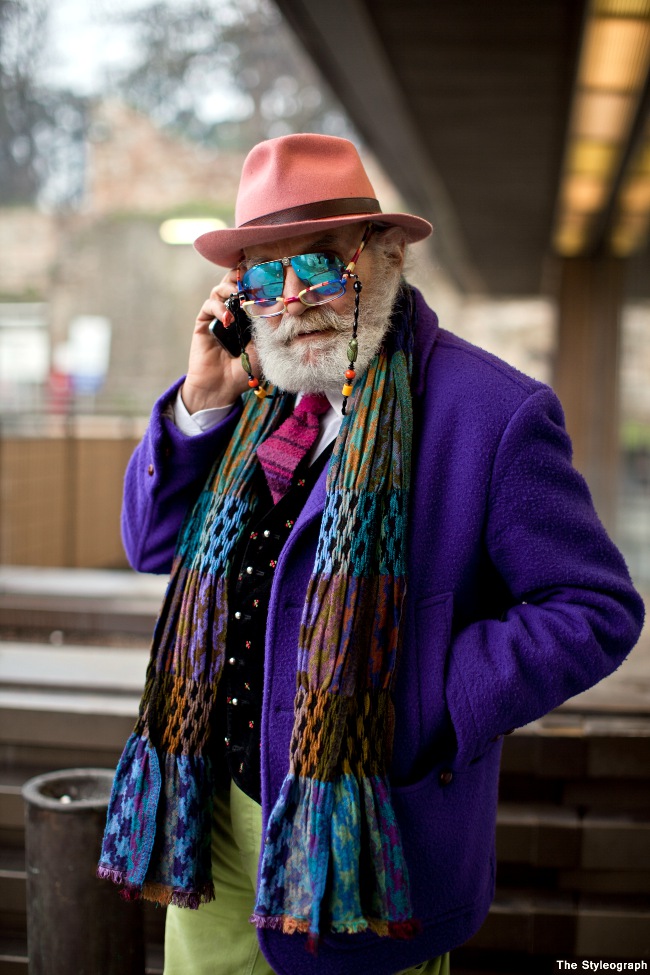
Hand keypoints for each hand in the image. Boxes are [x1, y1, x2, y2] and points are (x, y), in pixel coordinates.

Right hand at [181, 269, 259, 412]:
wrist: (222, 387)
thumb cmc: (245, 370)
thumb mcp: (263, 348)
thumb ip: (267, 327)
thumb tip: (278, 305)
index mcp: (249, 315)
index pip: (253, 289)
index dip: (258, 280)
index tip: (267, 276)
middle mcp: (233, 311)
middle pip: (235, 283)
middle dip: (242, 277)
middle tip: (250, 277)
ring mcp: (217, 315)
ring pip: (220, 289)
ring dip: (229, 287)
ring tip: (238, 294)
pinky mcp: (204, 322)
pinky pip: (209, 305)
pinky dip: (218, 307)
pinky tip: (227, 318)